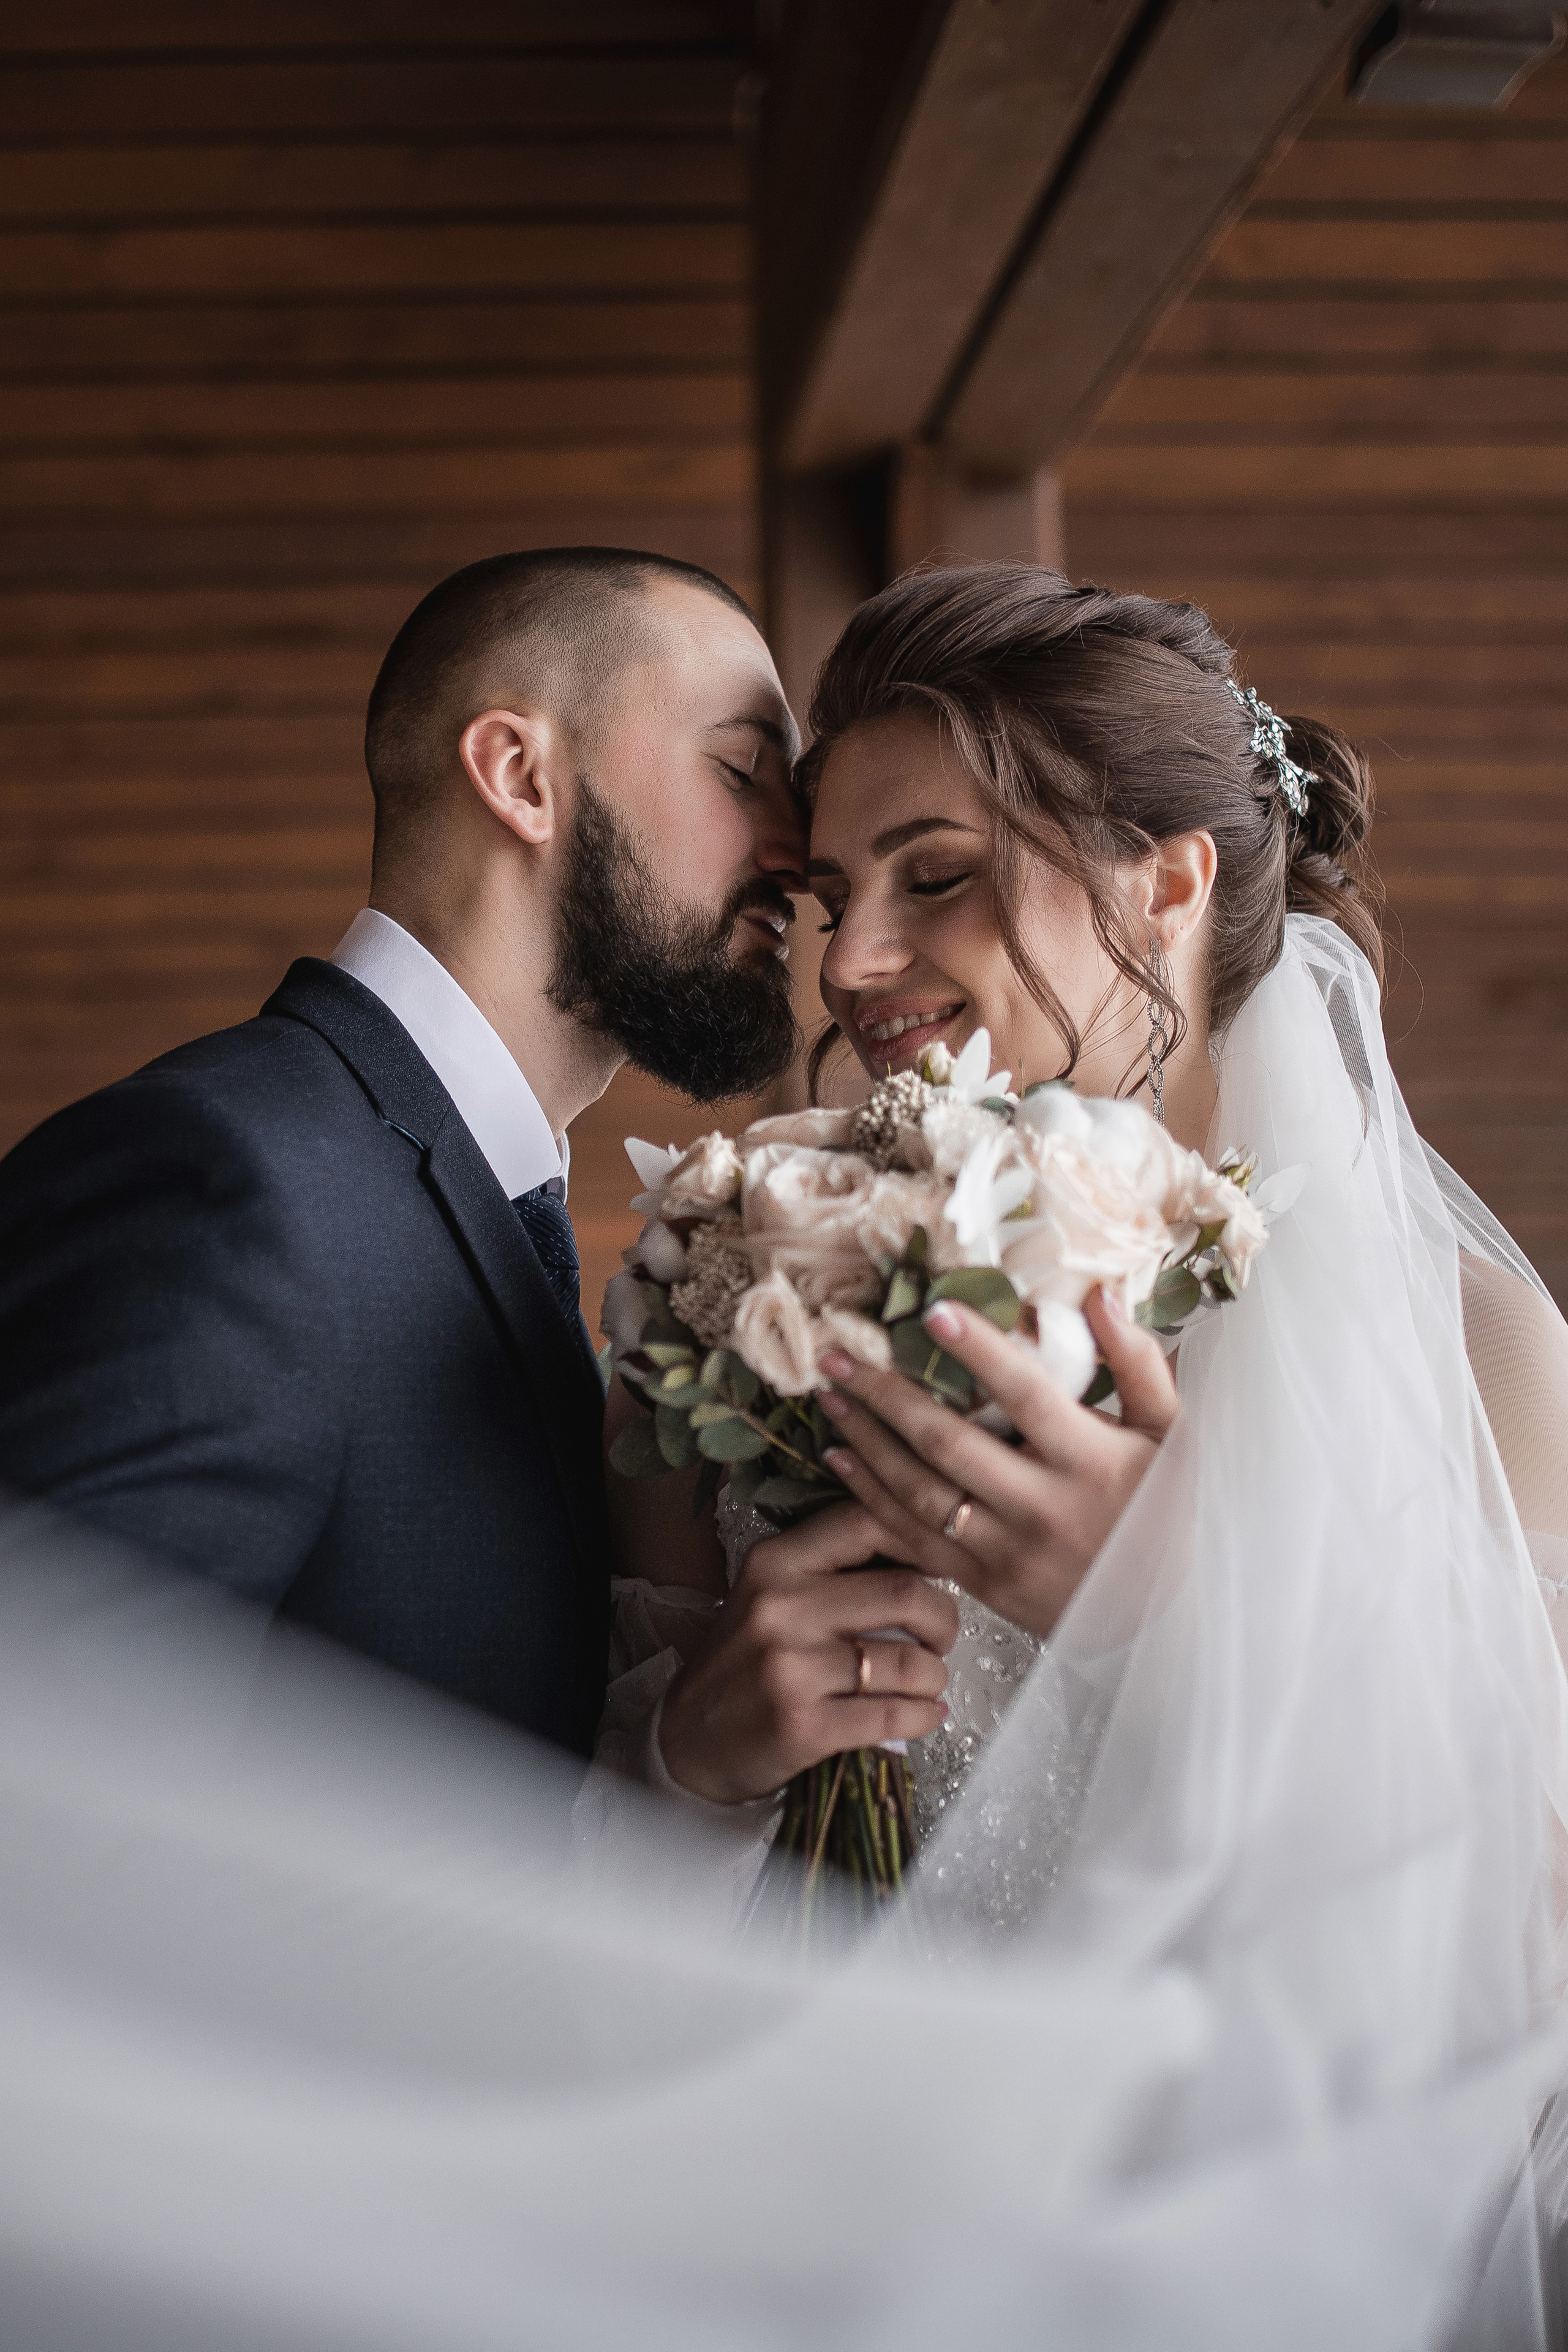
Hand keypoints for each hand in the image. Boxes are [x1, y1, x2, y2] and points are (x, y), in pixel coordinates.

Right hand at [657, 1501, 958, 1805]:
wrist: (689, 1740)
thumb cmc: (746, 1662)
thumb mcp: (770, 1595)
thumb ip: (830, 1568)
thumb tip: (926, 1552)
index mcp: (775, 1562)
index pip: (865, 1522)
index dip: (920, 1539)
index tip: (939, 1566)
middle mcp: (780, 1606)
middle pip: (905, 1593)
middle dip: (943, 1619)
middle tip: (941, 1637)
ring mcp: (790, 1667)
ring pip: (909, 1662)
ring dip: (934, 1676)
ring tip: (926, 1681)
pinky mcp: (803, 1725)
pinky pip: (895, 1715)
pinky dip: (923, 1716)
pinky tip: (923, 1715)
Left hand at [815, 1285, 1178, 1640]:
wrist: (1172, 1615)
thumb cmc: (1170, 1509)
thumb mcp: (1174, 1434)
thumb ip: (1140, 1364)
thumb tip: (1100, 1294)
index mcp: (1091, 1461)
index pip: (1027, 1396)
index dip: (978, 1353)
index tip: (931, 1312)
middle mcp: (1043, 1508)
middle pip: (949, 1443)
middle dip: (885, 1394)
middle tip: (838, 1353)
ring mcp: (1007, 1551)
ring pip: (919, 1492)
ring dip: (866, 1439)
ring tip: (827, 1394)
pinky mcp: (984, 1584)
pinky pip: (914, 1539)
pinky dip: (870, 1498)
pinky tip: (839, 1458)